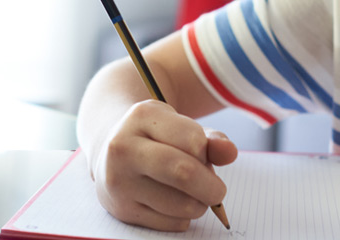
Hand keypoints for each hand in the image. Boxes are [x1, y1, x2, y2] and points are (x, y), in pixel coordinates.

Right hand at [90, 100, 239, 230]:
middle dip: (212, 187)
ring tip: (190, 193)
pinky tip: (172, 203)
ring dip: (199, 204)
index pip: (193, 141)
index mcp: (141, 117)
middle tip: (217, 190)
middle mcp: (123, 147)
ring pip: (183, 205)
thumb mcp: (180, 126)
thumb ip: (210, 139)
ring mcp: (119, 181)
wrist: (109, 149)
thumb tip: (229, 152)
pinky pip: (172, 223)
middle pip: (184, 173)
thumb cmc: (155, 137)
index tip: (202, 155)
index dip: (206, 152)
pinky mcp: (121, 210)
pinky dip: (183, 217)